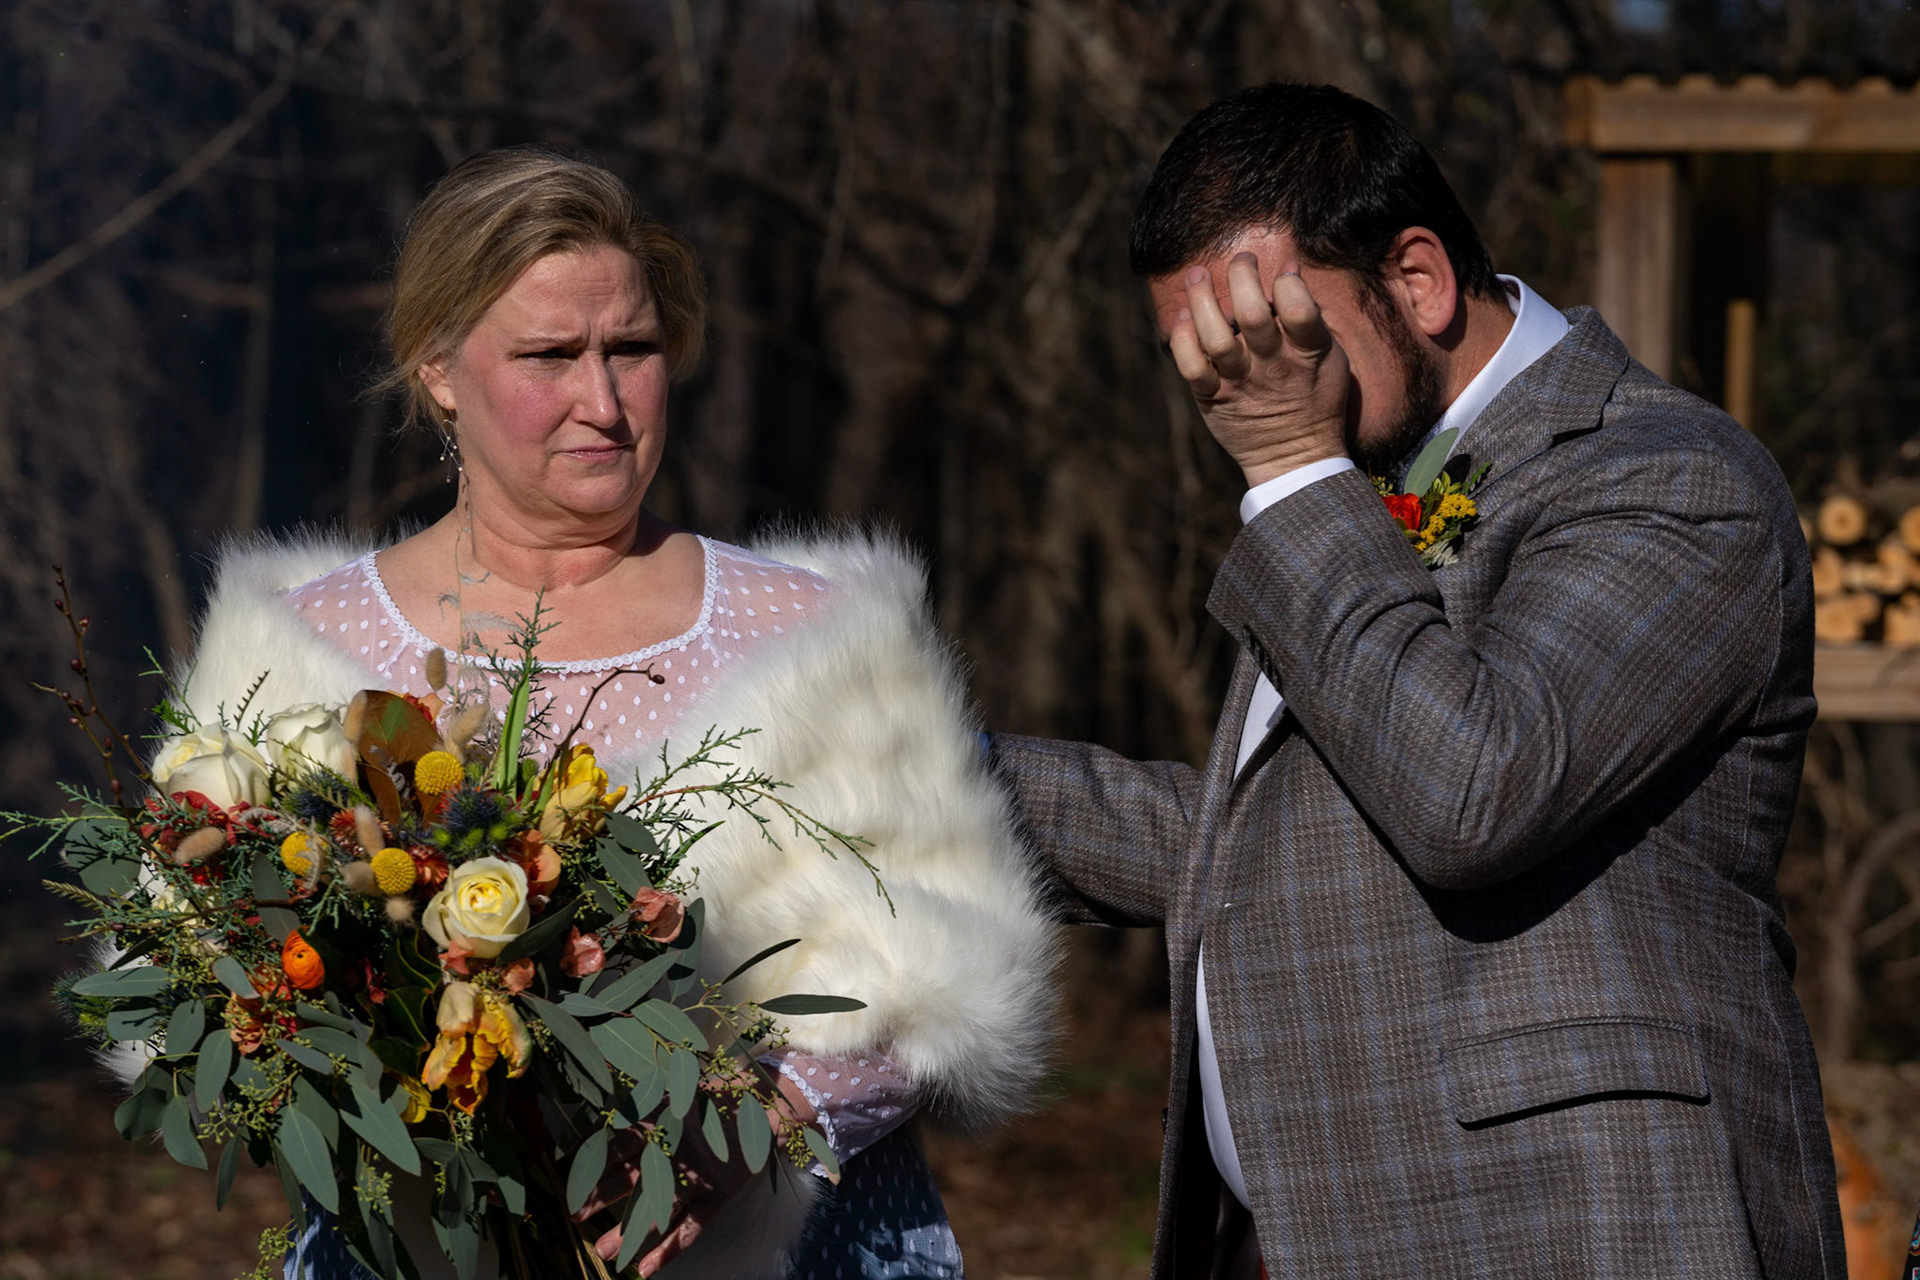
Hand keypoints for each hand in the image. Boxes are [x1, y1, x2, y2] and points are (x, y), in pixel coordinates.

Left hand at [575, 1073, 812, 1276]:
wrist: (765, 1104)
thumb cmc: (712, 1099)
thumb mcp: (673, 1094)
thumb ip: (641, 1109)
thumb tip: (599, 1125)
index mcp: (662, 1120)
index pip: (618, 1143)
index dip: (591, 1162)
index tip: (565, 1177)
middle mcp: (678, 1148)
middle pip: (632, 1175)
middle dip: (601, 1196)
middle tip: (574, 1216)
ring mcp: (700, 1174)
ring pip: (659, 1206)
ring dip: (630, 1231)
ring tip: (604, 1252)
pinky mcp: (720, 1194)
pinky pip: (693, 1225)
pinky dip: (671, 1248)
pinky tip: (648, 1268)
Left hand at [1167, 253, 1350, 487]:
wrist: (1294, 456)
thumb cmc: (1315, 396)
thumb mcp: (1330, 357)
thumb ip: (1310, 316)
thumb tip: (1289, 269)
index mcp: (1309, 354)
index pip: (1298, 309)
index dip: (1287, 283)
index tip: (1283, 273)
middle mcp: (1272, 367)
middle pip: (1252, 314)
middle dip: (1241, 276)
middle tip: (1242, 260)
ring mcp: (1240, 383)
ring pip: (1215, 337)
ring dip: (1201, 299)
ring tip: (1197, 275)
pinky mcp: (1213, 398)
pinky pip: (1191, 366)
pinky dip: (1182, 338)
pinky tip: (1183, 317)